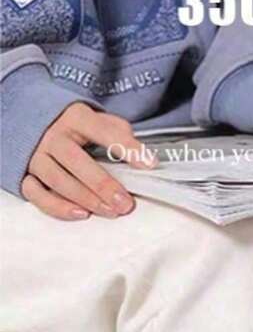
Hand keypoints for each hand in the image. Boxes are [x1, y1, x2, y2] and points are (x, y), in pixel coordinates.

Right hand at [22, 102, 154, 220]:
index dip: (126, 147)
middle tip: (126, 203)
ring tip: (111, 211)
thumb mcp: (97, 119)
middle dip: (102, 184)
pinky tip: (80, 214)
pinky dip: (57, 207)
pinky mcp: (25, 175)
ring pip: (57, 180)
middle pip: (75, 160)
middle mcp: (52, 136)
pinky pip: (36, 194)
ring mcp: (36, 157)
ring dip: (86, 199)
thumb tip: (142, 156)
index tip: (149, 164)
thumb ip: (118, 132)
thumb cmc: (75, 127)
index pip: (101, 130)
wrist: (30, 119)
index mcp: (74, 117)